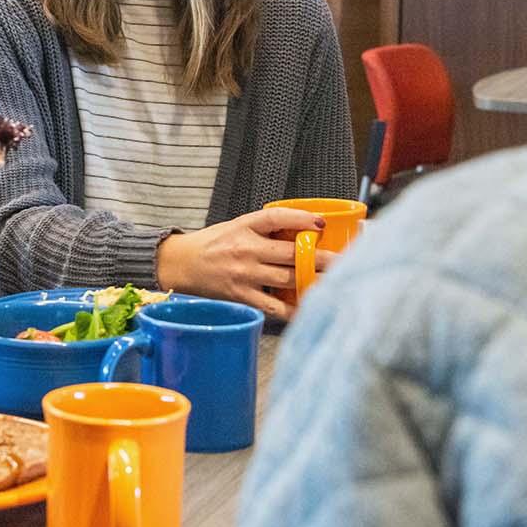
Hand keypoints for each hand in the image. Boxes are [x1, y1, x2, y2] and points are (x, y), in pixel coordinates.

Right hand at [155, 206, 336, 320]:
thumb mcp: (238, 225)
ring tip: (334, 283)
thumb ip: (267, 228)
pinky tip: (308, 308)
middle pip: (291, 253)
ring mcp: (245, 274)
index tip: (321, 225)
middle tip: (343, 260)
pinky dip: (293, 309)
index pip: (277, 217)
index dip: (302, 219)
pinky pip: (273, 305)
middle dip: (320, 258)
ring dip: (313, 281)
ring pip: (287, 278)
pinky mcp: (242, 295)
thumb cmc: (214, 243)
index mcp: (245, 226)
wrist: (182, 263)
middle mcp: (246, 249)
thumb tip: (306, 230)